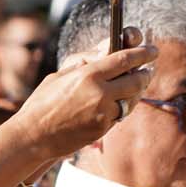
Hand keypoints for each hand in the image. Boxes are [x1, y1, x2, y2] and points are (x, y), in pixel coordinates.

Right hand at [10, 42, 157, 161]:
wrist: (33, 136)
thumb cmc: (42, 102)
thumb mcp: (60, 75)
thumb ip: (85, 63)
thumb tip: (105, 50)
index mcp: (89, 74)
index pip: (125, 59)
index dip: (143, 53)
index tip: (152, 50)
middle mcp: (99, 93)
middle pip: (136, 80)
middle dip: (145, 74)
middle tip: (147, 70)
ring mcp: (103, 113)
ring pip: (132, 100)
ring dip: (137, 92)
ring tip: (136, 86)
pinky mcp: (102, 130)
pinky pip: (119, 115)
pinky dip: (121, 108)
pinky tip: (119, 104)